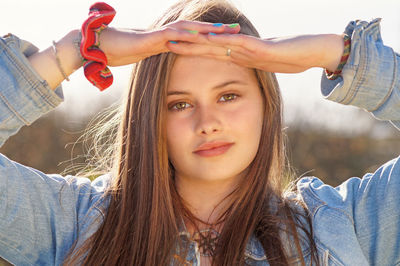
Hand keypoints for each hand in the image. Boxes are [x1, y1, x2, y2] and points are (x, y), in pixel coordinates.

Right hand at [99, 21, 240, 65]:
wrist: (103, 46)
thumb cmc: (123, 51)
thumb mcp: (147, 55)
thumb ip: (159, 55)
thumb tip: (168, 59)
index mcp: (170, 38)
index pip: (196, 36)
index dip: (213, 36)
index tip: (231, 38)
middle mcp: (169, 33)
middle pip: (198, 29)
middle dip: (218, 30)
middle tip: (238, 29)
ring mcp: (161, 33)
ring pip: (189, 29)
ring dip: (208, 30)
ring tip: (226, 31)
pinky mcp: (152, 37)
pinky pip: (173, 35)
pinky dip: (187, 35)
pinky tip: (201, 36)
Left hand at [167, 32, 343, 72]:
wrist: (314, 50)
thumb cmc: (292, 58)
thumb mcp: (266, 67)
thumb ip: (252, 68)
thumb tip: (239, 78)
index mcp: (240, 54)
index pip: (211, 52)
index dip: (192, 51)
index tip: (174, 51)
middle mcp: (241, 48)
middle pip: (209, 45)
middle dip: (187, 44)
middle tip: (165, 40)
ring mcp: (249, 45)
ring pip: (219, 41)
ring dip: (197, 40)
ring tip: (178, 37)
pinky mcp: (260, 46)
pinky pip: (238, 43)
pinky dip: (222, 41)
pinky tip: (208, 38)